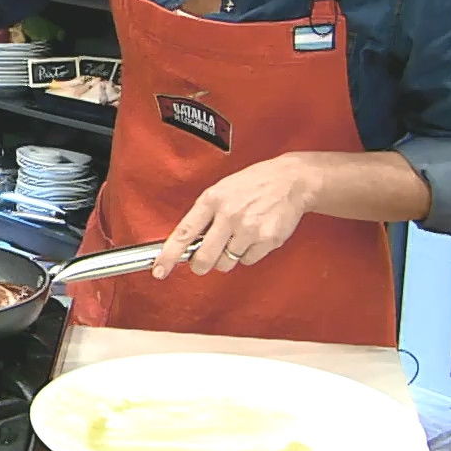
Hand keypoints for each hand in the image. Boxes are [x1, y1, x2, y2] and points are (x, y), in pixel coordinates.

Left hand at [153, 153, 315, 278]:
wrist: (290, 180)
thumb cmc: (252, 184)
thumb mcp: (221, 190)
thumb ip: (204, 215)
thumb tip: (187, 244)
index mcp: (212, 200)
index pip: (184, 233)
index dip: (169, 255)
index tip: (159, 270)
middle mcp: (229, 214)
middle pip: (204, 257)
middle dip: (200, 265)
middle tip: (202, 262)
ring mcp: (249, 228)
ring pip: (226, 262)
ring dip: (227, 257)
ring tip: (237, 237)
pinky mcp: (267, 240)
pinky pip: (248, 261)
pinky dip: (248, 254)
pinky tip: (254, 236)